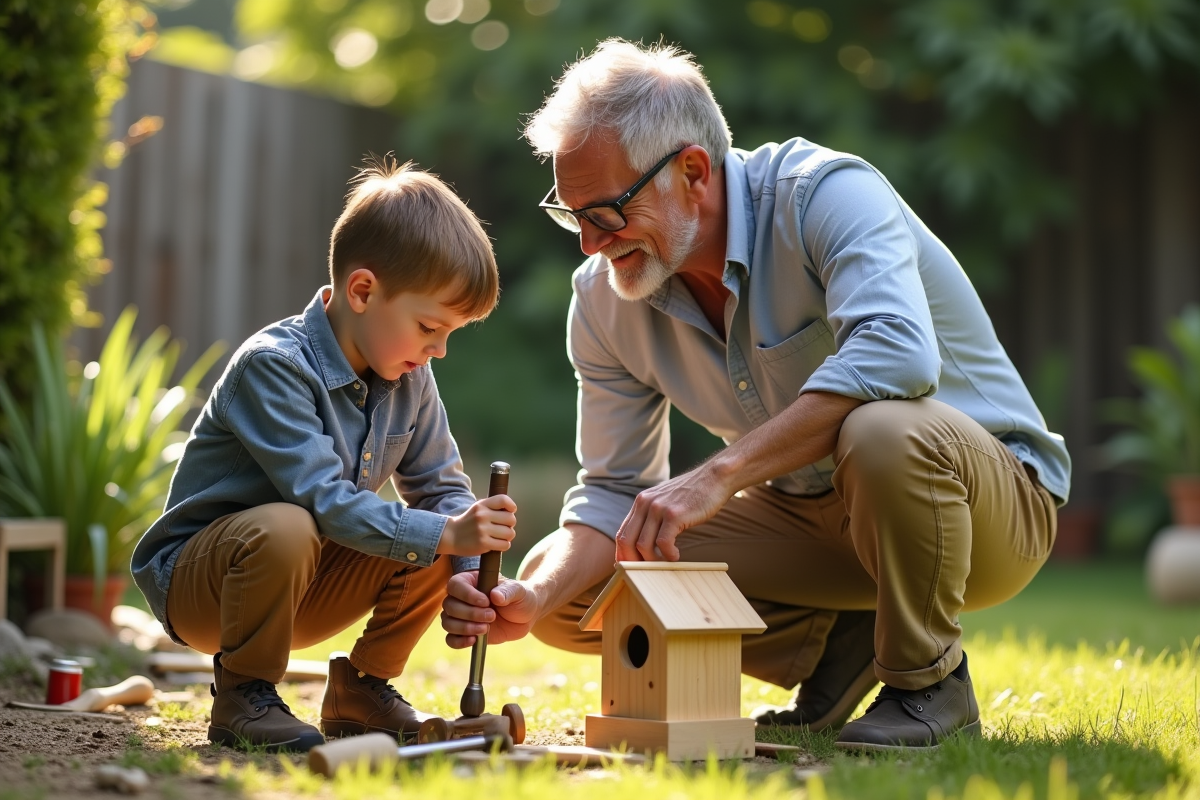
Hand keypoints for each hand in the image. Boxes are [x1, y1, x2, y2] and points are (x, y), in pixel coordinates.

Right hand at [437, 494, 516, 555]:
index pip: (503, 500)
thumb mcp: (478, 508)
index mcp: (482, 505)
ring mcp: (482, 530)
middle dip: (510, 525)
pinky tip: (497, 544)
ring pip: (510, 533)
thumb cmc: (469, 522)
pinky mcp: (483, 543)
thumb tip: (513, 511)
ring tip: (500, 537)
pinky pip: (505, 545)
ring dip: (508, 536)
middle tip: (503, 527)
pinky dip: (504, 545)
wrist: (451, 536)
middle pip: (511, 519)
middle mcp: (482, 516)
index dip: (511, 507)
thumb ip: (493, 506)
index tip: (510, 512)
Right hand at [440, 571, 539, 647]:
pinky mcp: (465, 632)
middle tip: (492, 616)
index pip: (455, 585)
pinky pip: (451, 639)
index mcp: (472, 581)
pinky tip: (474, 640)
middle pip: (449, 605)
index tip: (486, 602)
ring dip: (464, 628)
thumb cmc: (520, 598)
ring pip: (447, 622)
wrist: (525, 616)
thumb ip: (508, 591)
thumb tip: (495, 596)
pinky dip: (458, 642)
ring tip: (486, 628)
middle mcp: (462, 598)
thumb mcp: (519, 591)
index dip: (467, 595)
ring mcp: (462, 616)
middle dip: (470, 614)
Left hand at [615, 462, 734, 561]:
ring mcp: (658, 508)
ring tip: (664, 564)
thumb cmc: (693, 494)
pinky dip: (668, 555)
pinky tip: (676, 556)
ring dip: (652, 561)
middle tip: (643, 573)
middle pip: (626, 541)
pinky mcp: (674, 515)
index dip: (622, 555)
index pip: (622, 534)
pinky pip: (663, 543)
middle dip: (632, 562)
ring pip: (643, 545)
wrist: (714, 477)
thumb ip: (652, 517)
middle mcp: (645, 504)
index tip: (628, 569)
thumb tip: (644, 543)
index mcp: (641, 502)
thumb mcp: (665, 501)